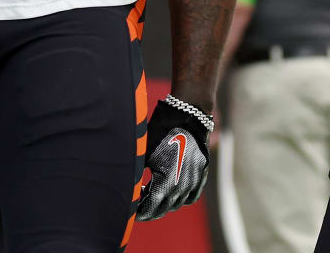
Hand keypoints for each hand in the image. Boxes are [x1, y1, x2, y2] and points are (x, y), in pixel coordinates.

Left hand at [136, 97, 212, 221]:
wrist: (186, 116)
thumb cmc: (160, 133)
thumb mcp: (143, 155)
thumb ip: (136, 176)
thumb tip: (127, 189)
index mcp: (165, 185)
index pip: (149, 209)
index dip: (139, 212)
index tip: (131, 211)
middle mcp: (182, 188)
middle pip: (163, 209)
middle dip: (150, 209)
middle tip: (139, 206)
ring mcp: (194, 182)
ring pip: (177, 204)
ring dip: (164, 203)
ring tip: (152, 195)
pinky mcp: (202, 175)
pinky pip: (191, 196)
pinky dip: (181, 198)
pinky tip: (171, 191)